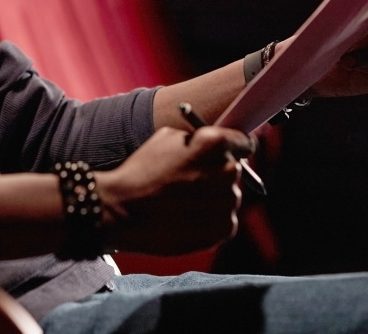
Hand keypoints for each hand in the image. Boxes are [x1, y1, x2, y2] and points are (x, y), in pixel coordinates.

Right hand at [95, 124, 252, 255]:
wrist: (124, 209)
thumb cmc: (142, 170)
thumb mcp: (166, 138)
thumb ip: (197, 139)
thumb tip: (214, 144)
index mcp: (214, 143)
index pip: (244, 141)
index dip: (236, 145)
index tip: (231, 151)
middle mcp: (228, 170)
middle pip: (234, 168)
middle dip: (217, 171)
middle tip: (193, 178)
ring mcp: (228, 202)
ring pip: (228, 195)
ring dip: (213, 196)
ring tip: (183, 200)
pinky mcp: (224, 229)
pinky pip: (224, 218)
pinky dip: (210, 217)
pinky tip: (186, 215)